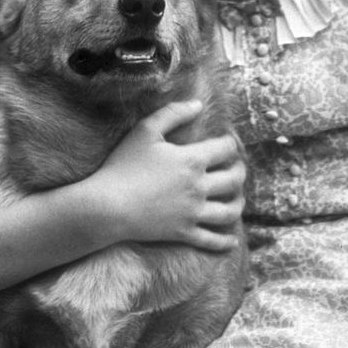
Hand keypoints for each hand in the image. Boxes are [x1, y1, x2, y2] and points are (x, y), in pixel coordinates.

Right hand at [74, 100, 244, 250]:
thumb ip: (173, 113)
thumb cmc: (123, 165)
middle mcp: (199, 187)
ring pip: (229, 211)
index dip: (231, 143)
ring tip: (238, 199)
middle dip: (240, 171)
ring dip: (238, 203)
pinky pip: (212, 240)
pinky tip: (232, 241)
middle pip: (234, 179)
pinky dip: (225, 242)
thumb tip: (198, 104)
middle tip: (238, 168)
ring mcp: (193, 213)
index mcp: (192, 160)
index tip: (228, 142)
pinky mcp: (184, 233)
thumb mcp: (145, 131)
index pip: (226, 149)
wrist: (107, 206)